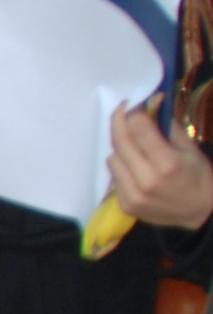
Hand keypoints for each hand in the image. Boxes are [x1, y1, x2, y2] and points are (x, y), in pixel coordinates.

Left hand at [111, 101, 212, 230]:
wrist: (200, 213)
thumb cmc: (198, 176)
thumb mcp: (190, 148)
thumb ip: (167, 124)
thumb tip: (151, 100)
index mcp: (168, 163)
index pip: (139, 128)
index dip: (133, 112)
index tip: (132, 103)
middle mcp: (147, 180)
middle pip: (120, 141)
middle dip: (119, 121)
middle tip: (122, 111)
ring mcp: (134, 195)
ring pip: (113, 158)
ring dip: (120, 147)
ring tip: (135, 146)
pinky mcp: (126, 205)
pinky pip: (114, 177)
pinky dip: (122, 167)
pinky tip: (135, 166)